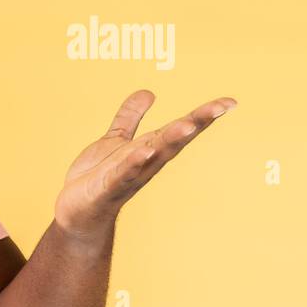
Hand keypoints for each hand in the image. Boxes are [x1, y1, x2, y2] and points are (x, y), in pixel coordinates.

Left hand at [53, 89, 237, 241]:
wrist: (77, 213)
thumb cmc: (98, 177)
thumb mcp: (114, 141)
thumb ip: (129, 117)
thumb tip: (149, 92)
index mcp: (150, 150)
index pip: (180, 130)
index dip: (203, 116)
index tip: (230, 102)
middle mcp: (145, 163)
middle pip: (173, 140)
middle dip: (195, 123)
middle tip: (219, 108)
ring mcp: (127, 176)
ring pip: (152, 156)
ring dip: (169, 141)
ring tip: (187, 125)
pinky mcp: (106, 188)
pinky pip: (121, 174)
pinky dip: (132, 163)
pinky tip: (144, 151)